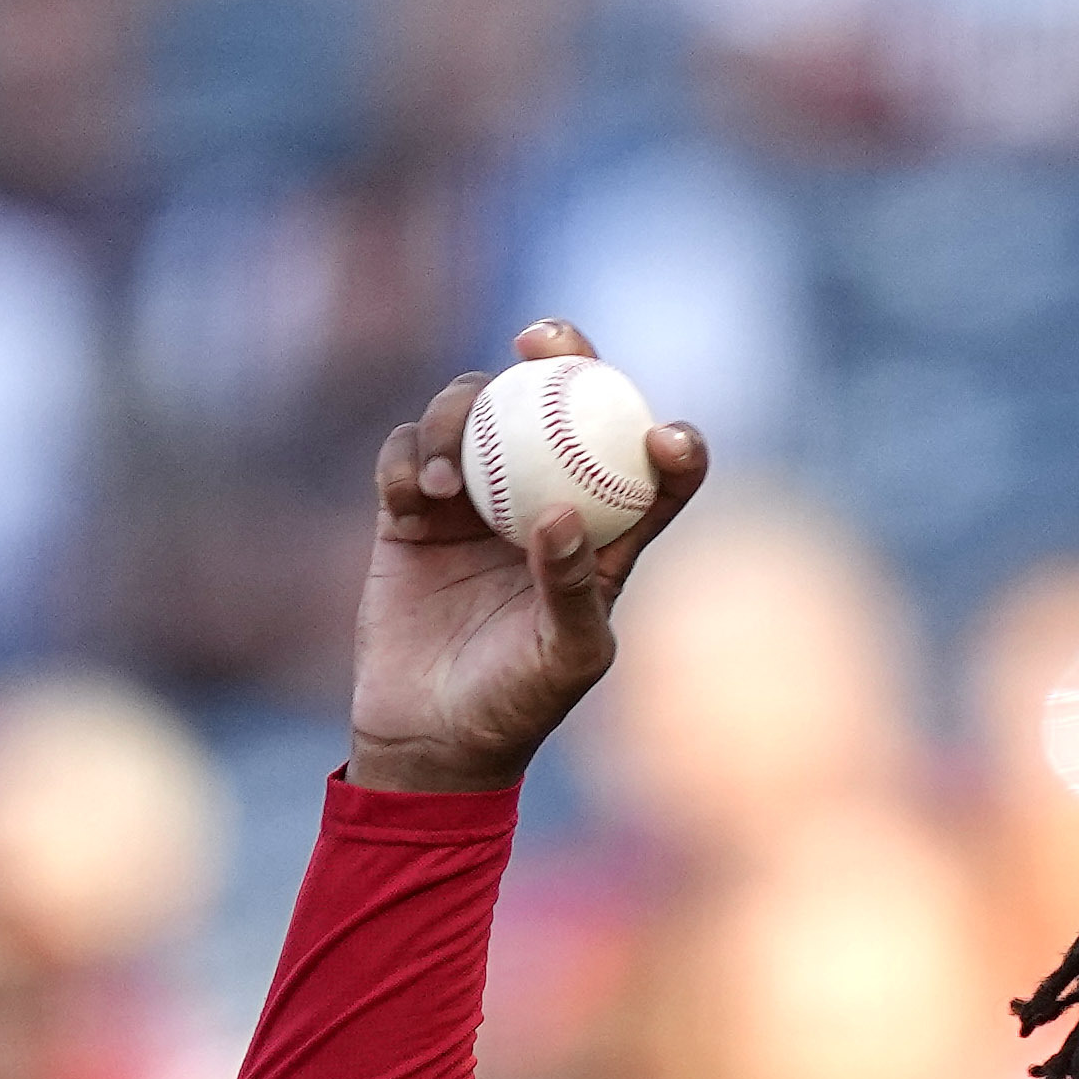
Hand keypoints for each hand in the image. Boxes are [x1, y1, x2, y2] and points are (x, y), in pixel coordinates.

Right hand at [340, 324, 711, 800]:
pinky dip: (410, 454)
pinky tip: (415, 492)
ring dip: (460, 413)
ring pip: (475, 412)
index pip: (650, 474)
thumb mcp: (564, 660)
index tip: (666, 436)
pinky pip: (408, 451)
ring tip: (446, 477)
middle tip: (543, 340)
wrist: (427, 738)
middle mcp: (543, 501)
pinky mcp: (411, 511)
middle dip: (561, 354)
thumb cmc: (515, 708)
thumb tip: (561, 513)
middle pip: (560, 404)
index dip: (670, 444)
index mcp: (603, 540)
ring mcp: (475, 499)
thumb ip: (572, 590)